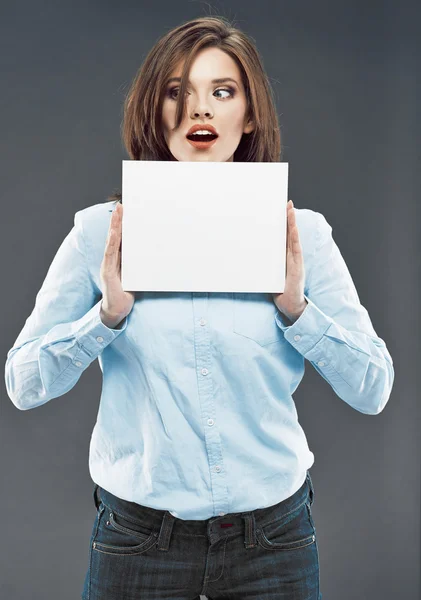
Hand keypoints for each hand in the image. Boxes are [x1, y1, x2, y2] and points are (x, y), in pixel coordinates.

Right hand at [99, 202, 134, 327]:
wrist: (116, 310)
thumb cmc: (126, 293)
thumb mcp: (136, 275)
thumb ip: (139, 264)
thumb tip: (152, 252)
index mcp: (118, 259)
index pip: (120, 239)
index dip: (122, 224)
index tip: (126, 211)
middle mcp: (111, 259)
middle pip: (114, 236)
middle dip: (117, 220)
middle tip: (121, 205)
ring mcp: (108, 264)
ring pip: (111, 241)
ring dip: (114, 226)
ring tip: (118, 213)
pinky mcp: (107, 272)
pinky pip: (110, 254)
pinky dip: (112, 242)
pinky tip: (114, 232)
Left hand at [272, 200, 306, 321]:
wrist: (291, 306)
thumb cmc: (280, 292)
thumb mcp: (269, 275)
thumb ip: (264, 265)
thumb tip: (248, 257)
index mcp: (286, 258)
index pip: (285, 237)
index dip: (284, 224)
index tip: (282, 210)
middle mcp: (293, 257)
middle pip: (290, 234)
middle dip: (289, 218)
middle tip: (287, 203)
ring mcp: (297, 261)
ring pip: (294, 239)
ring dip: (292, 224)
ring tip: (290, 211)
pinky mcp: (297, 268)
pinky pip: (296, 250)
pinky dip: (295, 239)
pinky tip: (294, 229)